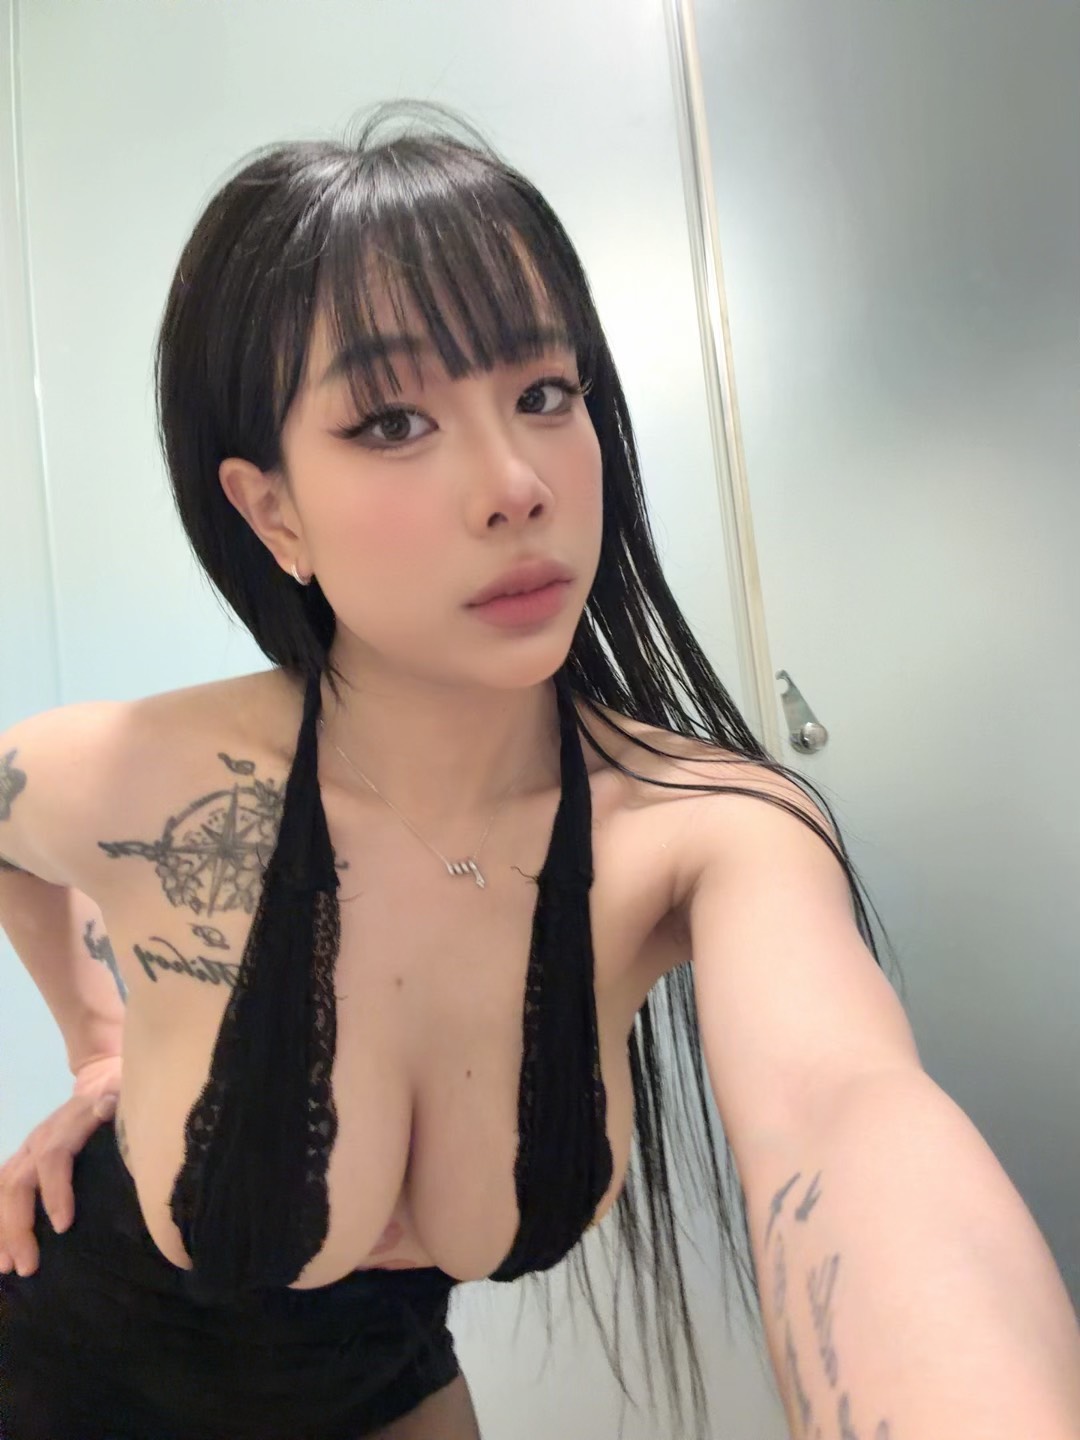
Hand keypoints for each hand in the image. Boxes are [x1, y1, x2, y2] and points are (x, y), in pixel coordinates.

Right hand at [0, 1054, 121, 1277]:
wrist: (104, 1076)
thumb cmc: (124, 1096)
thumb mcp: (129, 1099)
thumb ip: (122, 1112)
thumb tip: (115, 1116)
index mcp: (68, 1125)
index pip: (54, 1156)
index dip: (55, 1190)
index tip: (63, 1225)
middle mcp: (41, 1137)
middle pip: (19, 1179)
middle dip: (19, 1225)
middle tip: (30, 1265)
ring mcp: (28, 1149)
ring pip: (4, 1187)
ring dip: (2, 1228)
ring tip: (7, 1266)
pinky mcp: (24, 1160)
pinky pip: (2, 1189)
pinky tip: (1, 1252)